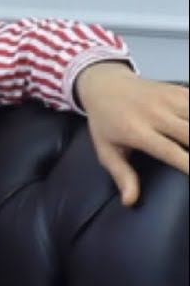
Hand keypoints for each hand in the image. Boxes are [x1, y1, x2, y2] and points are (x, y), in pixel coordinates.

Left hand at [76, 61, 188, 205]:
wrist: (103, 84)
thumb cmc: (105, 122)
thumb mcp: (105, 149)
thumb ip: (121, 174)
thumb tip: (129, 201)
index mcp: (136, 130)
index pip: (170, 150)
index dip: (189, 164)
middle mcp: (154, 113)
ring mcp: (168, 99)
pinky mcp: (178, 90)